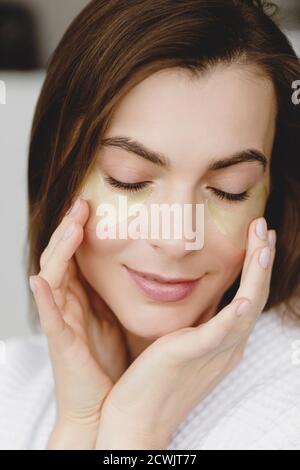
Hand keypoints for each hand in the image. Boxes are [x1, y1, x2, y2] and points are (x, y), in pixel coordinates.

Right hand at [29, 197, 129, 448]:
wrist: (103, 404)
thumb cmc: (109, 359)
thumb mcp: (115, 314)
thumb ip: (115, 289)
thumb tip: (138, 262)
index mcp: (80, 296)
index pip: (74, 255)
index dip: (78, 230)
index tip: (92, 204)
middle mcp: (66, 304)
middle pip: (60, 258)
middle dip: (69, 230)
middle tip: (81, 204)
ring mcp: (61, 322)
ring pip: (52, 279)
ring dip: (59, 252)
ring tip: (71, 228)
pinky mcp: (61, 343)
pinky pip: (49, 317)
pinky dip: (43, 298)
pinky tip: (40, 281)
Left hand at [95, 218, 275, 449]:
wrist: (135, 419)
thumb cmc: (155, 378)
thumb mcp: (183, 342)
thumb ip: (196, 320)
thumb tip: (200, 295)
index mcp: (224, 342)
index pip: (248, 297)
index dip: (255, 266)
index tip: (257, 237)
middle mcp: (227, 347)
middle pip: (255, 297)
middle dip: (261, 261)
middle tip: (264, 227)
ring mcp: (214, 353)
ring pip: (247, 308)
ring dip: (256, 275)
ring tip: (261, 242)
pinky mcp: (191, 356)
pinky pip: (221, 333)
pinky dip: (236, 314)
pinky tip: (244, 295)